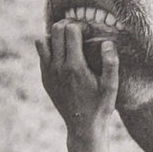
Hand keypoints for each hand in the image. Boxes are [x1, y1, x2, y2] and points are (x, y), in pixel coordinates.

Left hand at [36, 21, 119, 140]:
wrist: (83, 126)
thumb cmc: (100, 106)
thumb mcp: (111, 86)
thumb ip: (111, 63)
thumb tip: (107, 42)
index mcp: (75, 66)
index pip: (70, 30)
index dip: (82, 25)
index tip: (90, 33)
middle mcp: (58, 67)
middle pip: (56, 30)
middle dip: (68, 25)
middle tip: (80, 32)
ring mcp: (48, 72)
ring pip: (43, 40)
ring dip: (55, 36)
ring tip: (69, 42)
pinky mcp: (45, 78)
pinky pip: (42, 54)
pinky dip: (51, 48)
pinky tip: (65, 55)